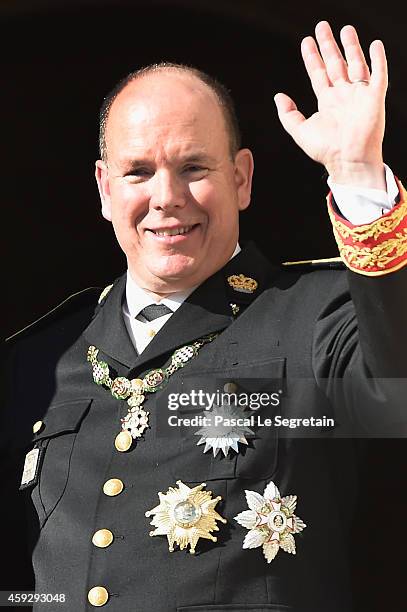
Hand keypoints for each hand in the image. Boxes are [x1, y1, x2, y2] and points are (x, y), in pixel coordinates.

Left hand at [274, 21, 387, 188]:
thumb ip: (288, 115)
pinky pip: (378, 74)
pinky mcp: (375, 97)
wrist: (349, 159)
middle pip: (335, 64)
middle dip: (328, 45)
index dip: (312, 57)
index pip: (318, 73)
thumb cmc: (326, 150)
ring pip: (356, 64)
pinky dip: (378, 59)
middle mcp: (343, 96)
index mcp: (327, 102)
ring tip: (345, 29)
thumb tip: (278, 97)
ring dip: (351, 46)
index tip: (306, 42)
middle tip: (321, 27)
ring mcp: (359, 95)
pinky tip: (375, 45)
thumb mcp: (300, 131)